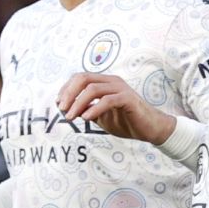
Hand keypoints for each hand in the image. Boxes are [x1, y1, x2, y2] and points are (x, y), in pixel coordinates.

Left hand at [57, 73, 175, 144]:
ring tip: (70, 117)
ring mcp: (120, 88)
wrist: (150, 130)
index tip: (59, 104)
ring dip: (78, 103)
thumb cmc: (126, 122)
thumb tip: (67, 109)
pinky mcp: (128, 98)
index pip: (80, 78)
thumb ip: (87, 110)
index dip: (66, 89)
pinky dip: (94, 109)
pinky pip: (107, 100)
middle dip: (69, 93)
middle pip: (83, 78)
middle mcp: (112, 81)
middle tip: (62, 109)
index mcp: (104, 82)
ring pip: (92, 89)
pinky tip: (85, 118)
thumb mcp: (101, 116)